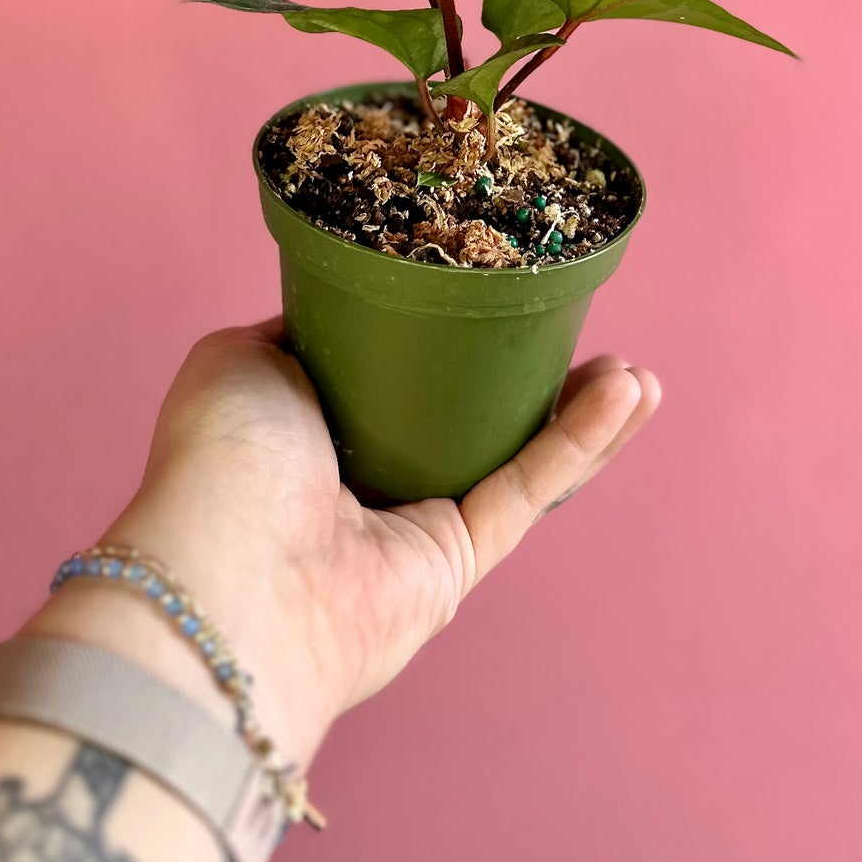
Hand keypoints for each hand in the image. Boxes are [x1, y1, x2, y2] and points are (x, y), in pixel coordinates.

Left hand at [30, 321, 660, 769]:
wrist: (229, 575)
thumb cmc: (221, 460)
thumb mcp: (243, 358)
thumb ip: (303, 326)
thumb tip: (348, 304)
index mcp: (310, 425)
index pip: (397, 371)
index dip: (451, 332)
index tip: (501, 285)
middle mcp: (365, 474)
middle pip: (473, 413)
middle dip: (537, 375)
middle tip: (585, 330)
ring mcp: (412, 523)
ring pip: (517, 454)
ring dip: (584, 415)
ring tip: (639, 374)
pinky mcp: (453, 563)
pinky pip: (528, 491)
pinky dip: (580, 443)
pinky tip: (630, 395)